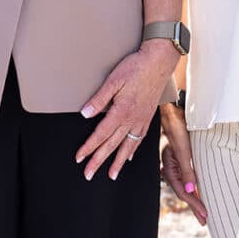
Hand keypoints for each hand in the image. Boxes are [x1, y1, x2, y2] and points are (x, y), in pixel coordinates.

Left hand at [76, 42, 178, 181]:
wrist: (159, 62)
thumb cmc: (136, 68)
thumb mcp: (113, 80)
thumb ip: (99, 99)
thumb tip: (84, 114)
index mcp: (121, 111)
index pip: (101, 134)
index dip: (89, 147)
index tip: (80, 158)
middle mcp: (132, 119)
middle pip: (112, 145)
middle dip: (99, 161)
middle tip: (88, 174)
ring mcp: (141, 120)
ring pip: (127, 146)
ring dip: (118, 162)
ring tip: (111, 175)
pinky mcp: (148, 117)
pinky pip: (139, 139)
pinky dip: (133, 150)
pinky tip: (129, 156)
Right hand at [159, 103, 206, 225]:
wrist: (174, 109)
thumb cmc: (177, 126)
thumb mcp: (183, 149)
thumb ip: (187, 170)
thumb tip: (191, 191)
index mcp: (169, 166)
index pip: (183, 191)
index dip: (194, 203)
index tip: (205, 214)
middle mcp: (172, 167)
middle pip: (183, 192)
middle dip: (194, 206)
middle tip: (205, 220)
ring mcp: (176, 163)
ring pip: (185, 186)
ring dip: (194, 199)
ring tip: (203, 211)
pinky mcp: (182, 158)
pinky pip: (188, 177)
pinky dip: (194, 187)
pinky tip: (199, 191)